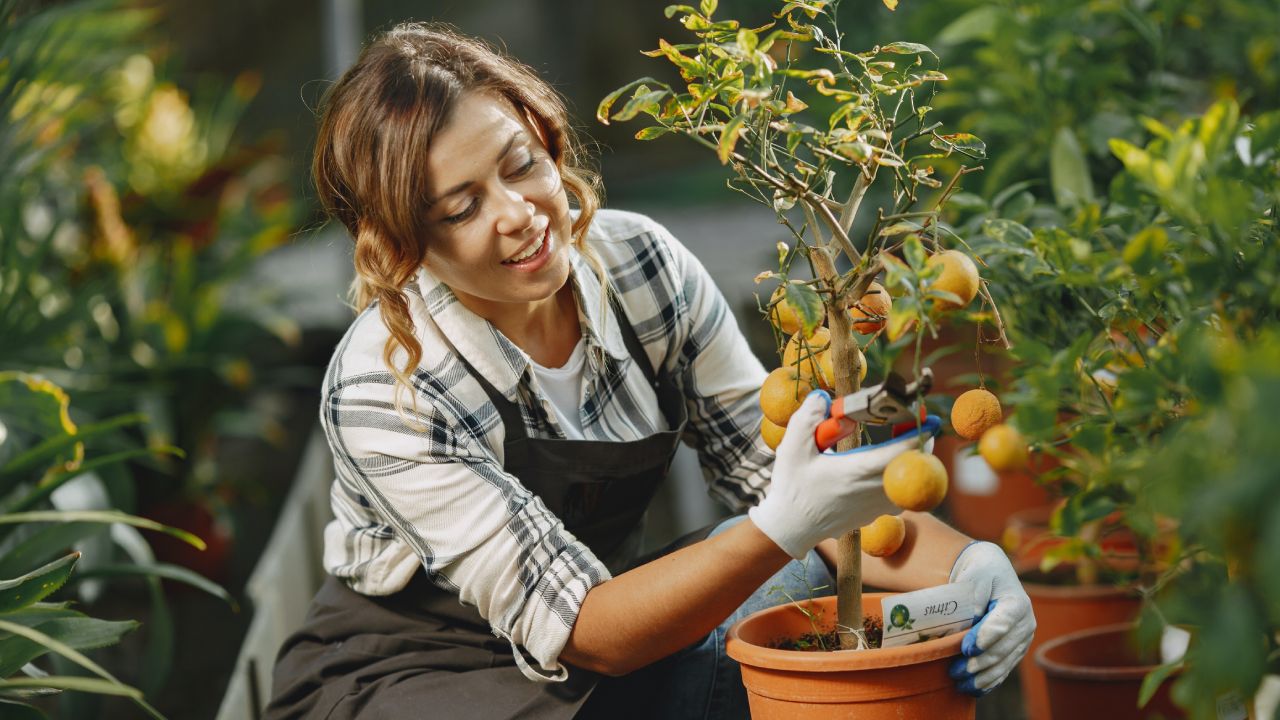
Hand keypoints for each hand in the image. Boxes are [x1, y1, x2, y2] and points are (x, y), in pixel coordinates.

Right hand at [750, 390, 941, 558]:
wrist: (792, 527)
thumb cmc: (792, 488)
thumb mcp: (792, 449)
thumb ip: (807, 419)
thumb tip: (822, 397)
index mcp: (857, 471)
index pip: (901, 452)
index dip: (918, 434)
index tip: (927, 417)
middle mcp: (873, 490)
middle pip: (914, 465)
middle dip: (920, 442)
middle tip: (916, 422)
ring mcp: (878, 506)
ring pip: (910, 480)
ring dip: (912, 459)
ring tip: (903, 439)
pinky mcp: (876, 514)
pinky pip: (901, 493)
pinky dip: (902, 476)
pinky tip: (888, 464)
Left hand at [948, 541, 1035, 695]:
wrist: (992, 572)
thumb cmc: (980, 573)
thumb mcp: (975, 575)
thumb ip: (973, 595)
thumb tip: (970, 619)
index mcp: (1017, 603)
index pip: (1003, 623)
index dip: (985, 638)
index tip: (967, 649)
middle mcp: (1025, 623)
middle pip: (1002, 649)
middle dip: (978, 663)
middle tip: (954, 671)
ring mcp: (1022, 639)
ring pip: (1003, 663)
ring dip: (981, 676)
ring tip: (959, 683)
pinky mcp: (1016, 649)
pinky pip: (1004, 669)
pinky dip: (989, 681)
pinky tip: (972, 689)